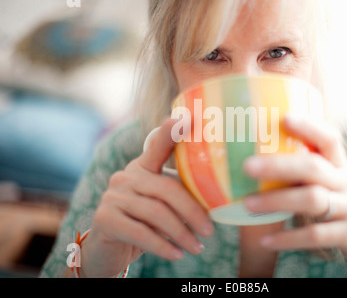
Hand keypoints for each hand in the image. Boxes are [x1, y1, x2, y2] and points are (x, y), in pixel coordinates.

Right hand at [77, 118, 213, 277]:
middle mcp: (126, 176)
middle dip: (192, 211)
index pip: (158, 145)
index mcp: (142, 168)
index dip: (172, 131)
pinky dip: (163, 246)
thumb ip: (179, 195)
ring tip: (198, 247)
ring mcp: (113, 196)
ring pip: (156, 213)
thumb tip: (215, 199)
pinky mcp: (105, 219)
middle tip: (209, 230)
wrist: (109, 249)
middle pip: (167, 188)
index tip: (189, 118)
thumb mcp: (161, 205)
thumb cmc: (144, 223)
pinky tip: (177, 254)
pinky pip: (141, 233)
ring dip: (181, 233)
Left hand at [243, 115, 346, 277]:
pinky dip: (289, 238)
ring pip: (313, 199)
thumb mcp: (332, 185)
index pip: (329, 139)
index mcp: (340, 167)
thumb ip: (306, 172)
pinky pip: (316, 235)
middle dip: (279, 165)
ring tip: (248, 204)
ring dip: (277, 201)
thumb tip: (257, 160)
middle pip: (313, 167)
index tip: (284, 117)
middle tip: (247, 166)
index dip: (309, 126)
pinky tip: (266, 241)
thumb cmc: (343, 208)